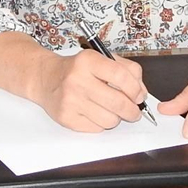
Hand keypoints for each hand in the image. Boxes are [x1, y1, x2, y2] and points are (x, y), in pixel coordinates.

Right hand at [30, 49, 147, 132]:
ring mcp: (70, 100)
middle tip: (134, 111)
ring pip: (110, 119)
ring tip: (110, 109)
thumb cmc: (78, 69)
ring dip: (116, 117)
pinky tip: (95, 112)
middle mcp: (77, 80)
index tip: (139, 96)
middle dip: (132, 110)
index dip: (135, 89)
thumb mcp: (102, 59)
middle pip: (118, 102)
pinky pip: (97, 128)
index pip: (121, 76)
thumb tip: (141, 92)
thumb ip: (127, 70)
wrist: (46, 78)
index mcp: (88, 61)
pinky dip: (101, 123)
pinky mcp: (66, 118)